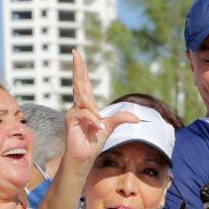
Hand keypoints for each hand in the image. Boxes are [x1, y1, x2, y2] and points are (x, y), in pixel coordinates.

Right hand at [62, 49, 138, 165]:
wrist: (84, 156)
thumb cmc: (94, 141)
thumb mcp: (110, 127)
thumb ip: (120, 119)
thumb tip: (137, 119)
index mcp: (87, 104)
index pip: (84, 83)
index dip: (81, 69)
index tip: (77, 54)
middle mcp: (79, 105)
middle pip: (79, 83)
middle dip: (78, 68)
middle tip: (75, 52)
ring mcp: (73, 112)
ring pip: (84, 100)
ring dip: (93, 109)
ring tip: (101, 124)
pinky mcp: (71, 120)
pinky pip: (84, 114)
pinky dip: (93, 120)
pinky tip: (99, 128)